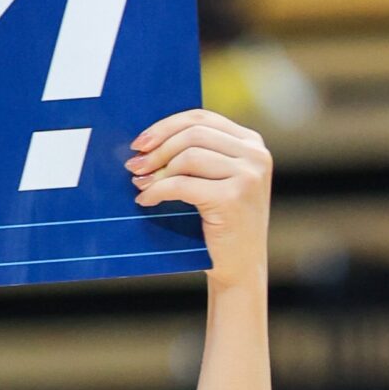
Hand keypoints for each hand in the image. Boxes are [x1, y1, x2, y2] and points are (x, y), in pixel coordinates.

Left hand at [127, 110, 270, 291]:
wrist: (240, 270)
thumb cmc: (221, 228)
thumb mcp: (217, 183)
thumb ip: (199, 157)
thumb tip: (149, 142)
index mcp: (251, 144)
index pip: (202, 118)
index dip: (166, 126)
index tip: (140, 142)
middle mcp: (254, 155)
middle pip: (193, 134)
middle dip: (158, 148)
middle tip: (134, 165)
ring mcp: (247, 176)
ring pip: (188, 157)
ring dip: (157, 171)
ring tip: (139, 184)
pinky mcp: (233, 198)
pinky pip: (183, 185)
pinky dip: (159, 191)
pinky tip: (146, 200)